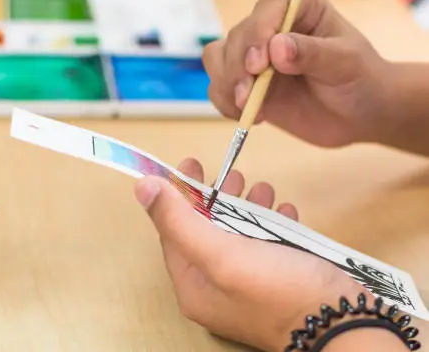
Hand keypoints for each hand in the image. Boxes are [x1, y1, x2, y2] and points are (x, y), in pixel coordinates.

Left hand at [134, 158, 364, 351]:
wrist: (345, 325)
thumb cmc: (279, 290)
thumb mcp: (221, 252)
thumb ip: (179, 221)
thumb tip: (143, 187)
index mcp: (194, 287)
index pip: (173, 233)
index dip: (178, 195)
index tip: (191, 162)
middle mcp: (216, 290)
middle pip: (206, 231)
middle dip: (218, 198)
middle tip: (234, 173)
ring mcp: (248, 289)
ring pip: (239, 236)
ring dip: (247, 207)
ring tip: (263, 187)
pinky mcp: (277, 284)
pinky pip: (266, 246)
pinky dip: (273, 224)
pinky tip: (286, 211)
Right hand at [203, 0, 390, 146]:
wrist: (359, 114)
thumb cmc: (360, 80)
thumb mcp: (345, 64)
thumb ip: (312, 53)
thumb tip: (276, 48)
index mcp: (299, 7)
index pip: (268, 9)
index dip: (258, 33)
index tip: (259, 64)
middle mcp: (271, 26)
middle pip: (238, 37)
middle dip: (238, 68)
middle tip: (249, 96)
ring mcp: (255, 55)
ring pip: (218, 59)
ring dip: (227, 84)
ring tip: (248, 107)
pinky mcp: (245, 82)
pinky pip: (218, 86)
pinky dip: (225, 102)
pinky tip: (248, 116)